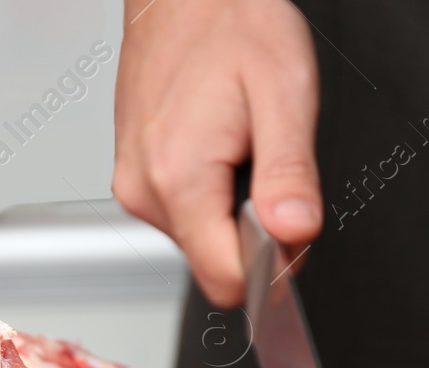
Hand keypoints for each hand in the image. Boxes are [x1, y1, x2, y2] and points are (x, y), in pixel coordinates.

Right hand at [113, 0, 321, 305]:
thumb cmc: (233, 24)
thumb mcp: (284, 92)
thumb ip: (289, 173)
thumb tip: (294, 234)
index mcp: (179, 178)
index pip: (227, 280)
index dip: (273, 266)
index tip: (292, 224)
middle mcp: (145, 191)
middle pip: (214, 264)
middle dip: (255, 235)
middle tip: (271, 166)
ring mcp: (134, 185)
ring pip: (200, 240)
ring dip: (231, 209)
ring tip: (240, 143)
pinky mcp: (135, 176)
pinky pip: (184, 213)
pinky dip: (211, 192)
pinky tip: (219, 143)